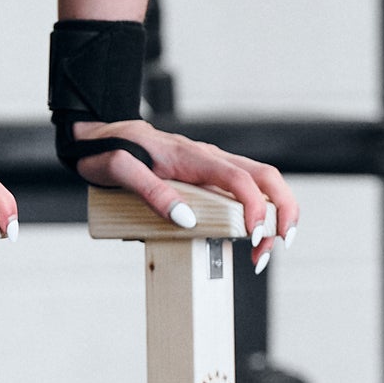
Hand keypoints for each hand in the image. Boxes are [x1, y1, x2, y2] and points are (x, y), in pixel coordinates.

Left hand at [64, 122, 296, 270]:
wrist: (100, 135)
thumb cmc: (108, 150)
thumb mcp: (119, 170)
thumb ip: (151, 192)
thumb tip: (186, 219)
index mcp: (192, 156)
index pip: (238, 179)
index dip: (254, 207)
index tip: (254, 235)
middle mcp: (209, 157)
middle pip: (264, 176)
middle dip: (283, 209)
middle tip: (282, 242)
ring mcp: (211, 164)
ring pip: (260, 181)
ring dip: (275, 212)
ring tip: (267, 247)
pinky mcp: (207, 174)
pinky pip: (244, 188)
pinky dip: (259, 210)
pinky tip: (252, 234)